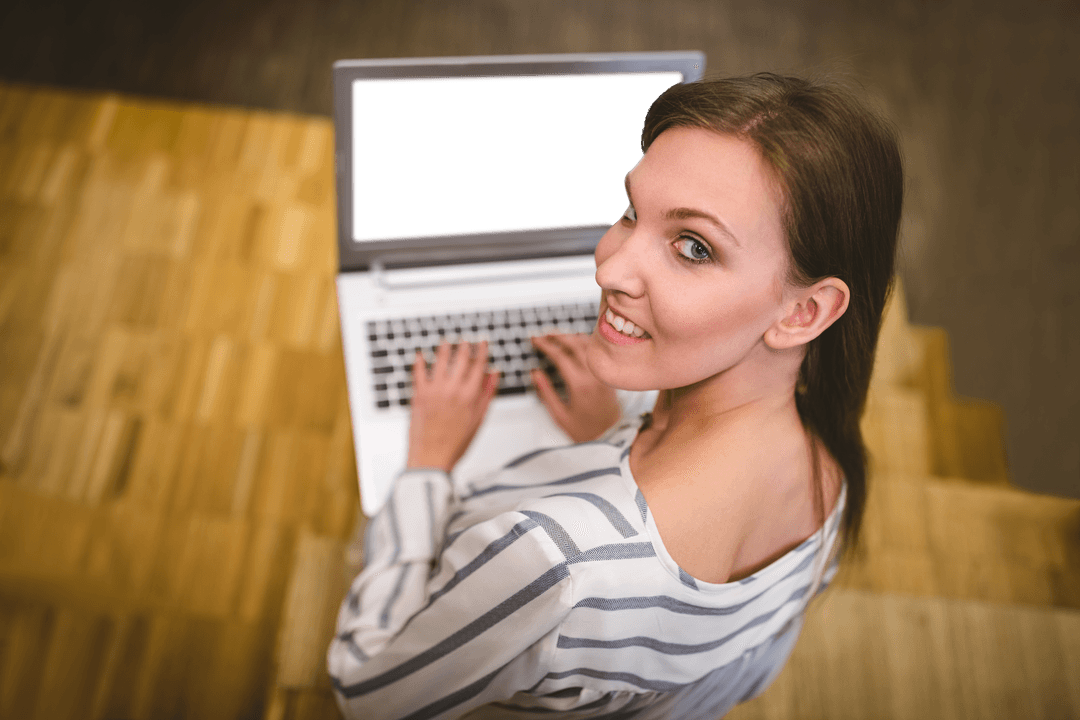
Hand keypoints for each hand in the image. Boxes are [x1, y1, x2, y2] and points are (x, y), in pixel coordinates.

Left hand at [407, 341, 499, 472]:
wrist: (431, 457)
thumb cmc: (455, 444)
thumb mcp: (479, 420)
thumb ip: (487, 394)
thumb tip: (493, 374)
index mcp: (469, 396)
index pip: (478, 365)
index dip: (481, 351)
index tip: (482, 342)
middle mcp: (452, 390)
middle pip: (460, 359)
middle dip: (464, 346)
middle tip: (465, 339)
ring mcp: (434, 390)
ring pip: (439, 360)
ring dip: (444, 348)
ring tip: (446, 341)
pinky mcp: (419, 395)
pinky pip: (418, 372)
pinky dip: (419, 361)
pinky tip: (420, 355)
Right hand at [531, 334, 620, 442]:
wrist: (612, 437)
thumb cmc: (585, 431)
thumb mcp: (559, 416)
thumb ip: (546, 393)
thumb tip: (535, 373)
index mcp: (579, 385)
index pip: (560, 356)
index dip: (545, 345)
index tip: (534, 340)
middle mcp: (593, 376)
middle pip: (574, 344)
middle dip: (557, 336)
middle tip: (543, 334)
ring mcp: (602, 374)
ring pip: (587, 345)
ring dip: (571, 337)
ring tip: (556, 336)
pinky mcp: (607, 375)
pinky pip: (596, 352)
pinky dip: (584, 343)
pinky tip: (575, 343)